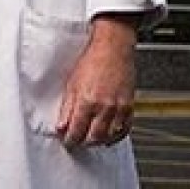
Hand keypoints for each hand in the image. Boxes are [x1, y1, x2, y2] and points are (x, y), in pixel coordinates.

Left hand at [56, 15, 136, 147]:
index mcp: (86, 100)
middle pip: (92, 138)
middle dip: (82, 143)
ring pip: (108, 137)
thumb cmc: (92, 60)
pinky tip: (108, 135)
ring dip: (97, 142)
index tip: (66, 140)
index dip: (69, 139)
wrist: (112, 48)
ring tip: (89, 139)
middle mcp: (104, 107)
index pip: (76, 130)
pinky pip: (123, 130)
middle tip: (76, 142)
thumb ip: (66, 107)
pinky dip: (115, 136)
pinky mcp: (129, 107)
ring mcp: (118, 108)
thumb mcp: (72, 82)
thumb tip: (61, 125)